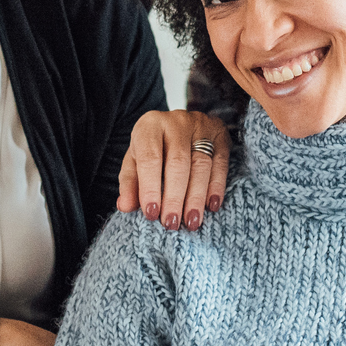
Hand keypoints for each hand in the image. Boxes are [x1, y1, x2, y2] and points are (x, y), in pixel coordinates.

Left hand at [117, 110, 228, 230]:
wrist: (179, 124)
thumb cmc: (154, 147)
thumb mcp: (136, 160)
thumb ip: (130, 183)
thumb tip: (125, 206)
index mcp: (150, 126)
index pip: (150, 158)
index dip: (150, 187)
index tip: (151, 213)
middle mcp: (176, 122)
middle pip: (178, 162)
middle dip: (175, 196)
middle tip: (171, 223)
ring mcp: (201, 127)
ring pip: (201, 164)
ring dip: (196, 197)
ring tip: (191, 221)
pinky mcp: (220, 136)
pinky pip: (220, 163)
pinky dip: (216, 187)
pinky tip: (211, 206)